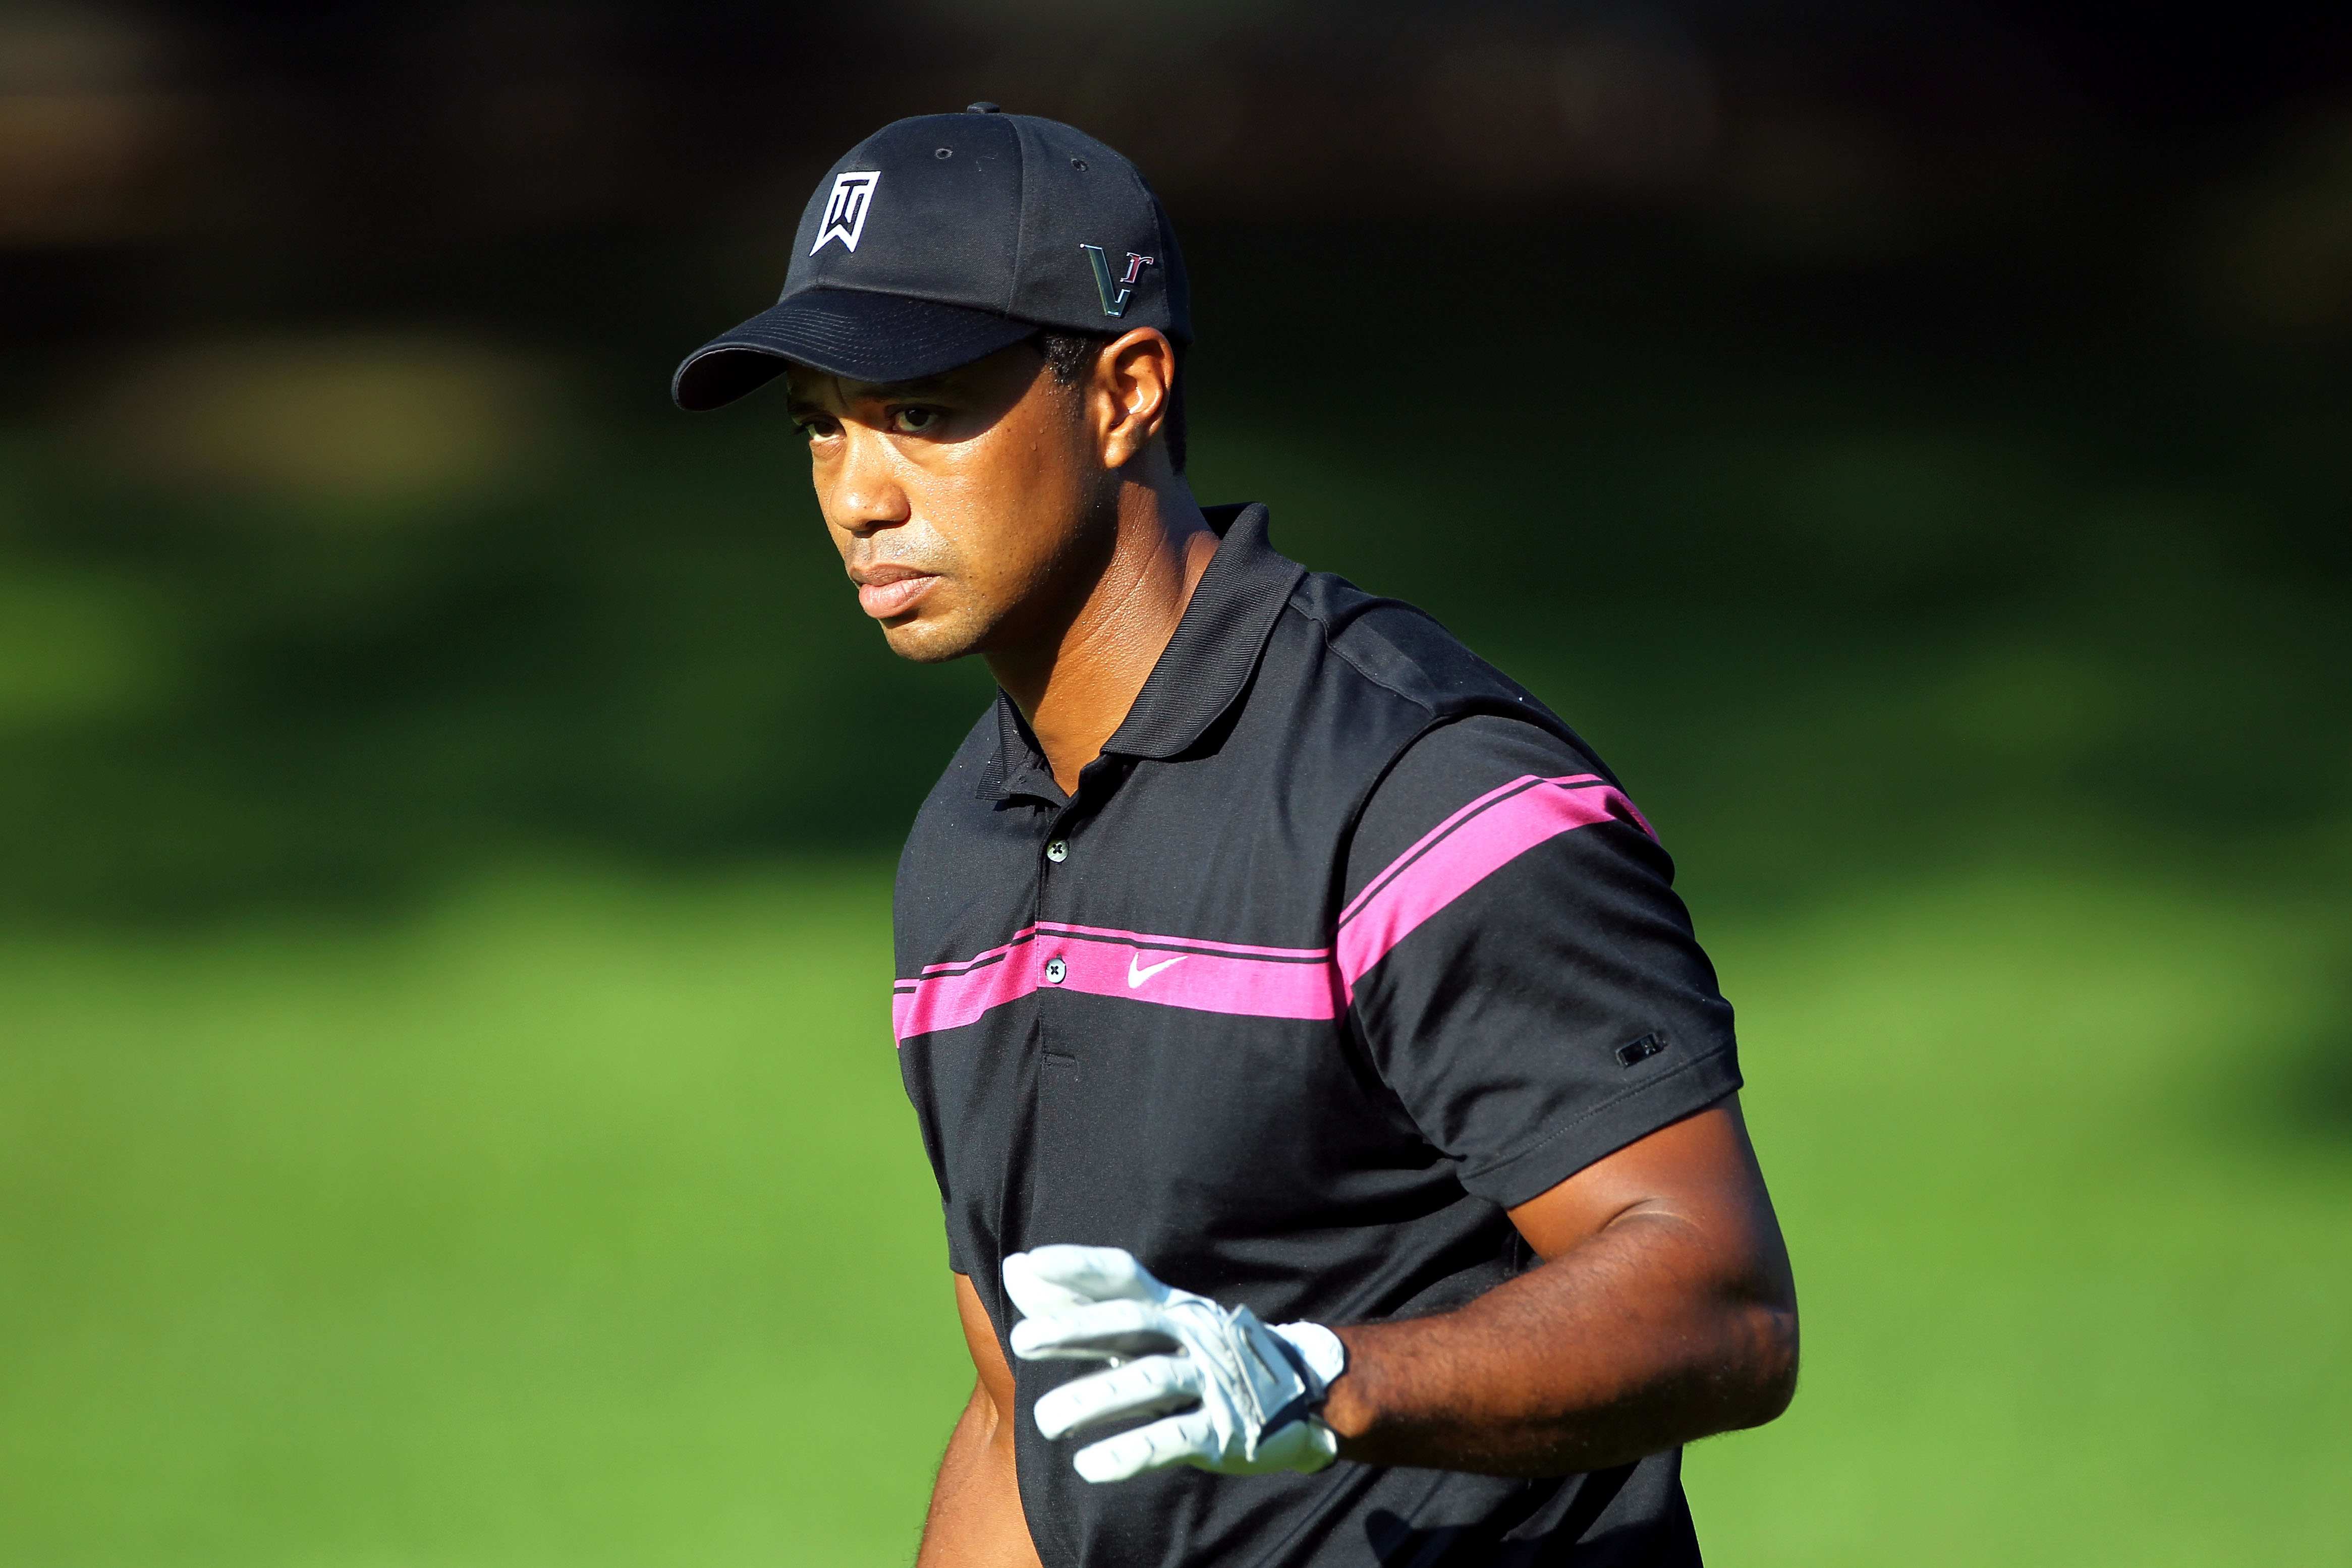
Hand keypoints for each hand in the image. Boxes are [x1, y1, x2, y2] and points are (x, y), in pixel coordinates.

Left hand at [1002, 1245, 1346, 1482]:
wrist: (1297, 1393)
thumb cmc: (1196, 1355)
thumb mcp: (1146, 1324)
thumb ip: (1080, 1303)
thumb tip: (1015, 1269)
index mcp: (1170, 1304)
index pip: (1123, 1275)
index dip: (1079, 1266)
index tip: (1030, 1262)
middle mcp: (1190, 1332)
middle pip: (1131, 1322)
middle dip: (1076, 1328)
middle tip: (1021, 1338)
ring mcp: (1210, 1379)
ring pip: (1150, 1382)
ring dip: (1095, 1399)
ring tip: (1044, 1421)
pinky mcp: (1223, 1428)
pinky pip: (1174, 1438)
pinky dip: (1131, 1452)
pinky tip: (1089, 1466)